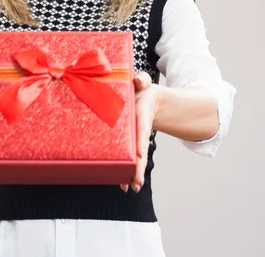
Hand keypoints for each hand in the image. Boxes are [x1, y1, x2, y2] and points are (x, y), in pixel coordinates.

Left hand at [120, 72, 158, 193]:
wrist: (146, 99)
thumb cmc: (141, 91)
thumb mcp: (143, 83)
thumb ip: (142, 80)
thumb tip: (138, 81)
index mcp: (142, 118)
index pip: (142, 132)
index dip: (140, 143)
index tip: (139, 155)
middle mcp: (139, 132)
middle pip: (139, 152)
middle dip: (137, 168)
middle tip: (135, 185)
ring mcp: (134, 139)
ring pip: (134, 159)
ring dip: (131, 173)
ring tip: (128, 188)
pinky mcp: (128, 141)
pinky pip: (126, 156)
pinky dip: (124, 169)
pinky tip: (121, 183)